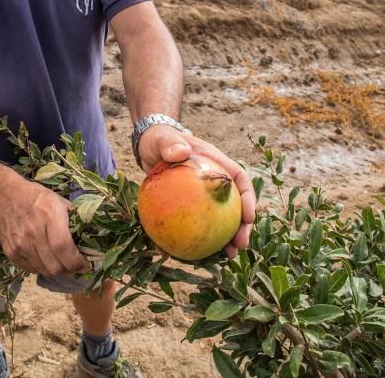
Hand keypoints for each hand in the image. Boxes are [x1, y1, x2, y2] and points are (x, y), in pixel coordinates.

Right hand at [0, 177, 89, 274]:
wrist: (4, 196)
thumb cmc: (37, 197)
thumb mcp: (60, 201)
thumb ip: (74, 219)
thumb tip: (89, 236)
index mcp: (49, 216)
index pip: (64, 248)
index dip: (77, 262)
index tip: (86, 264)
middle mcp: (33, 233)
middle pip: (55, 266)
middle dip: (69, 269)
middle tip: (75, 265)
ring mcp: (20, 244)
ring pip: (44, 270)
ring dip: (56, 271)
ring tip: (62, 264)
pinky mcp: (10, 252)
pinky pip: (30, 270)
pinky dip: (42, 269)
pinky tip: (47, 261)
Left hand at [138, 125, 255, 258]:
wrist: (148, 148)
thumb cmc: (160, 141)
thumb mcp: (163, 141)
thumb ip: (170, 144)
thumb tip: (179, 152)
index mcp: (216, 163)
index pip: (239, 179)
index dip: (249, 198)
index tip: (249, 217)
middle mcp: (215, 181)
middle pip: (236, 205)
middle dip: (243, 226)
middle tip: (241, 245)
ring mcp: (204, 195)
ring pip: (221, 219)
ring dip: (227, 238)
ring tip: (228, 257)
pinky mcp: (190, 206)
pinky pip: (197, 224)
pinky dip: (198, 239)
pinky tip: (194, 255)